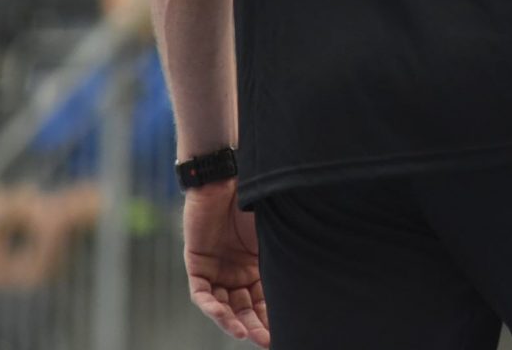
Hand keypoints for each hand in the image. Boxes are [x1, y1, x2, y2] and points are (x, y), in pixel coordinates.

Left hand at [182, 181, 269, 346]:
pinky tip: (225, 319)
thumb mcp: (274, 233)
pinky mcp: (197, 265)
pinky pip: (202, 294)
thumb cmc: (256, 198)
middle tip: (267, 340)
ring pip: (224, 306)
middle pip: (245, 308)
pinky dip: (213, 308)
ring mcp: (216, 270)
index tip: (284, 333)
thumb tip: (313, 273)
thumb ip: (281, 254)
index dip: (272, 317)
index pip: (264, 299)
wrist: (227, 177)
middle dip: (255, 326)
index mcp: (257, 265)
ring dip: (234, 322)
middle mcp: (236, 272)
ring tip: (247, 335)